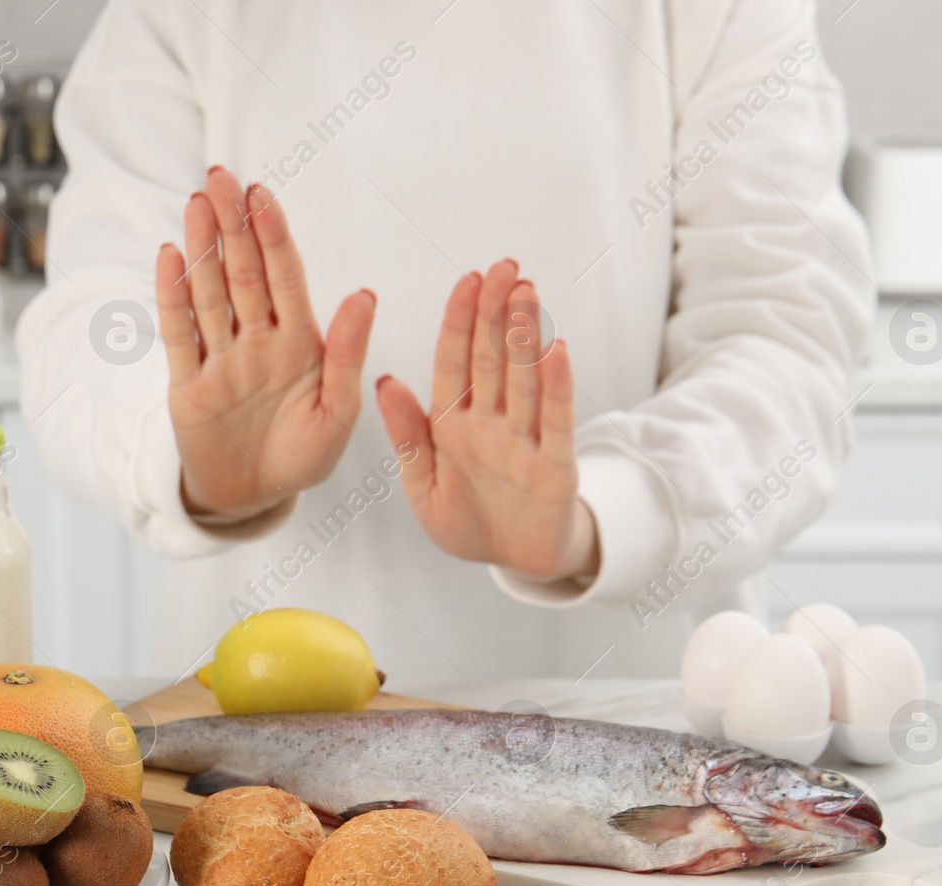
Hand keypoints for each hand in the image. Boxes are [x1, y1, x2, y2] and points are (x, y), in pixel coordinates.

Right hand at [156, 166, 376, 519]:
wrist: (255, 497)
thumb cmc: (303, 455)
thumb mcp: (339, 410)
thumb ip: (347, 354)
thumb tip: (365, 294)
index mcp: (300, 342)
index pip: (286, 277)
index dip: (275, 235)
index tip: (263, 195)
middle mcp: (257, 340)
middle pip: (243, 272)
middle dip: (233, 224)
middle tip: (221, 177)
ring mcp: (220, 358)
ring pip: (209, 293)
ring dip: (202, 248)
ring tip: (196, 202)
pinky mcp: (187, 382)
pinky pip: (179, 333)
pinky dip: (173, 297)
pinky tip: (169, 256)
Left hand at [376, 259, 597, 580]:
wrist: (514, 562)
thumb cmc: (467, 523)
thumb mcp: (422, 483)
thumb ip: (408, 435)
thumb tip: (384, 380)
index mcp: (452, 424)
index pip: (456, 362)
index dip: (461, 321)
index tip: (468, 280)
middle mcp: (491, 424)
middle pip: (493, 359)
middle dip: (497, 312)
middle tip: (504, 267)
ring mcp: (524, 441)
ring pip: (524, 379)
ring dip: (526, 336)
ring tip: (527, 292)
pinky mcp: (554, 465)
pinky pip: (555, 421)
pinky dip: (557, 387)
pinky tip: (556, 349)